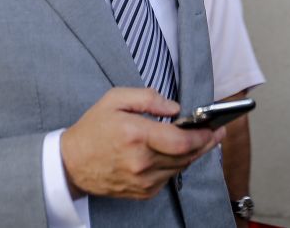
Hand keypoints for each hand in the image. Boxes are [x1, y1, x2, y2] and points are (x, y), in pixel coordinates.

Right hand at [60, 87, 225, 199]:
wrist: (71, 163)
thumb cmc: (93, 129)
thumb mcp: (114, 99)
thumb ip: (147, 98)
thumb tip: (175, 108)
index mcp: (136, 135)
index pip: (182, 141)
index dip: (203, 135)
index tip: (215, 127)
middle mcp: (141, 162)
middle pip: (186, 156)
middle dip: (205, 143)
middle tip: (217, 132)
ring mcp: (143, 180)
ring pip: (180, 168)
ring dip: (192, 154)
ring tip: (200, 140)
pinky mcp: (143, 192)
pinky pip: (168, 177)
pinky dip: (175, 165)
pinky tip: (175, 153)